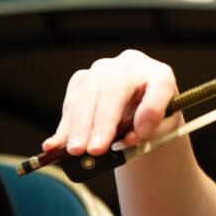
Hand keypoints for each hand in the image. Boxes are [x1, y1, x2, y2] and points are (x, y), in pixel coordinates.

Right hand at [41, 49, 179, 156]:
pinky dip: (64, 125)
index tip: (141, 133)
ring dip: (79, 126)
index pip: (160, 85)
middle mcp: (132, 64)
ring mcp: (104, 68)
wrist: (136, 108)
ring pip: (88, 95)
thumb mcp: (160, 127)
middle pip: (115, 91)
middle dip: (103, 123)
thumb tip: (129, 136)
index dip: (152, 109)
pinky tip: (56, 143)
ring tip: (76, 150)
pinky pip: (72, 101)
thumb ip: (150, 130)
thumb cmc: (151, 118)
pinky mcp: (83, 78)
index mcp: (160, 75)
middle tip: (95, 149)